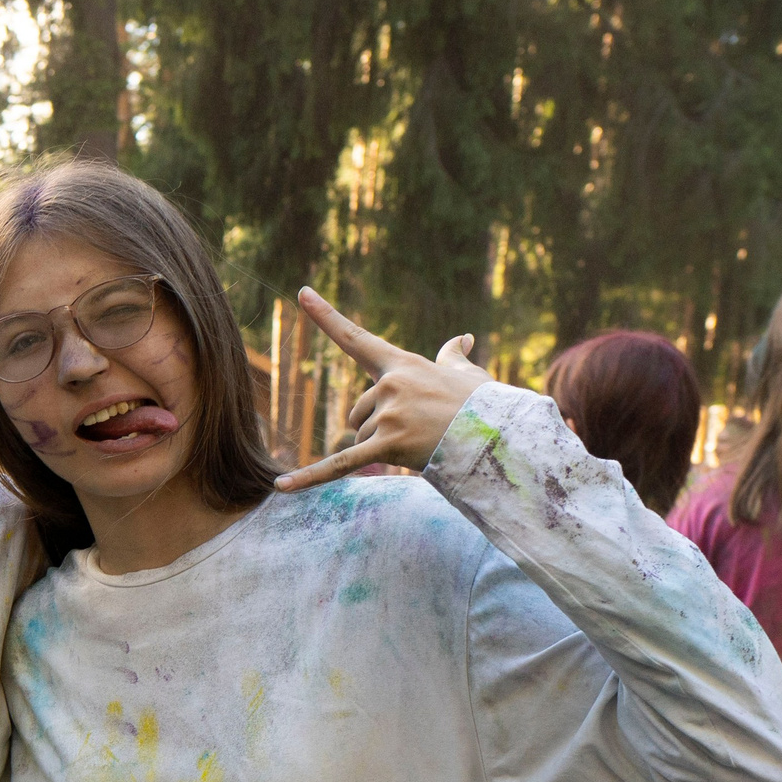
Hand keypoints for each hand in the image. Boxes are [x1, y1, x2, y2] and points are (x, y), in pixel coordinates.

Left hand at [274, 287, 489, 489]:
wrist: (499, 436)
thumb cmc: (483, 406)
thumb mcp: (467, 375)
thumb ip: (453, 356)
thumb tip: (463, 337)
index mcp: (402, 364)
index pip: (356, 338)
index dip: (326, 316)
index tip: (302, 293)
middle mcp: (390, 384)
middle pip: (357, 413)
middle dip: (378, 428)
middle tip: (419, 430)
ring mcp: (388, 414)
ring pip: (359, 438)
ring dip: (381, 448)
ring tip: (421, 444)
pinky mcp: (389, 445)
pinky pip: (340, 464)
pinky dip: (310, 478)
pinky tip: (281, 487)